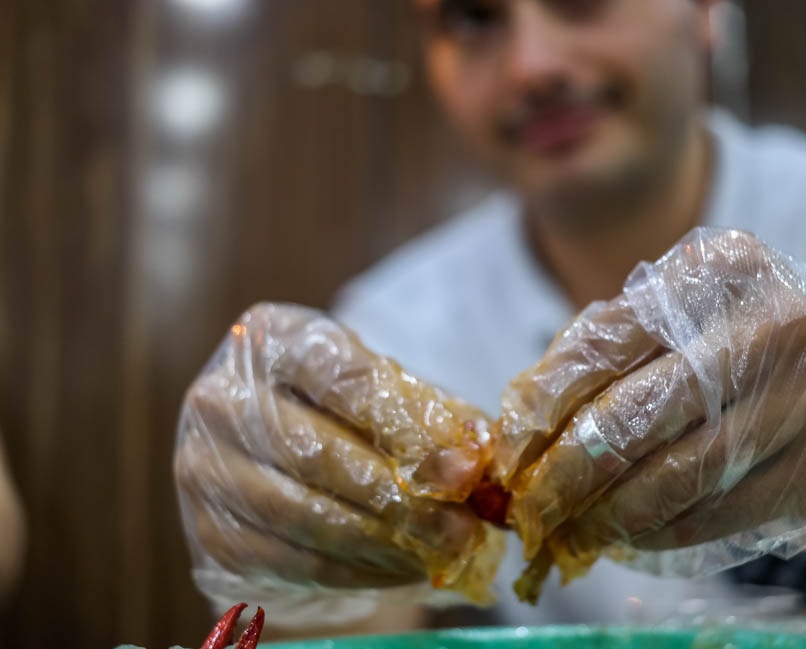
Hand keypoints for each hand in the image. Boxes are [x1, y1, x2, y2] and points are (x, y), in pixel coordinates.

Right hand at [174, 303, 502, 613]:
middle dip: (402, 497)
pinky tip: (405, 569)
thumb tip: (474, 454)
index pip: (341, 380)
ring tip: (444, 551)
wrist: (268, 462)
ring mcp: (204, 469)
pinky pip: (295, 562)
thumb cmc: (339, 413)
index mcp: (270, 339)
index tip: (462, 469)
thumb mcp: (381, 393)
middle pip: (319, 453)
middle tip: (462, 526)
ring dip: (387, 542)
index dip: (407, 428)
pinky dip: (359, 571)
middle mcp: (221, 399)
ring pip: (306, 514)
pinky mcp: (213, 535)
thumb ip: (425, 415)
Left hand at [495, 229, 805, 584]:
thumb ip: (606, 342)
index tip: (510, 451)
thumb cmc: (745, 328)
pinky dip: (658, 532)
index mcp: (717, 270)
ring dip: (606, 515)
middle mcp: (769, 329)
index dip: (542, 406)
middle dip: (565, 474)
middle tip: (532, 507)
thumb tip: (524, 417)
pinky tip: (629, 534)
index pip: (602, 345)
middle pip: (633, 417)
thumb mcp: (683, 303)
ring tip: (572, 529)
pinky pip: (714, 514)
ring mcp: (802, 403)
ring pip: (672, 478)